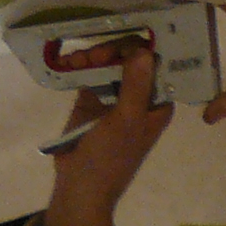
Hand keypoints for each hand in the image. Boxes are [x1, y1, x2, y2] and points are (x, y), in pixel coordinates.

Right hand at [40, 40, 176, 225]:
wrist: (79, 187)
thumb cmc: (110, 158)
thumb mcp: (126, 121)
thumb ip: (136, 86)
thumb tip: (144, 51)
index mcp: (156, 105)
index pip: (157, 66)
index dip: (143, 48)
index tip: (123, 38)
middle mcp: (139, 97)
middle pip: (130, 59)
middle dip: (112, 51)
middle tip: (93, 56)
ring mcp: (114, 97)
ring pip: (109, 63)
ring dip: (93, 56)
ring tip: (76, 60)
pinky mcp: (91, 99)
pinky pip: (88, 74)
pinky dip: (79, 65)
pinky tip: (68, 60)